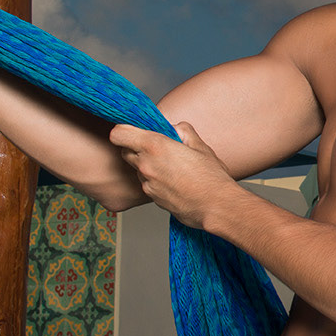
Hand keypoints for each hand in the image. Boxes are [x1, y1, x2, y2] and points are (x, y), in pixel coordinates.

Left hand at [109, 121, 235, 227]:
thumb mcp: (200, 146)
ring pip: (137, 168)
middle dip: (135, 147)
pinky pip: (147, 183)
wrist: (216, 207)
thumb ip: (183, 131)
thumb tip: (174, 128)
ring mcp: (147, 183)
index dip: (123, 130)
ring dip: (148, 165)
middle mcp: (146, 165)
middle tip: (156, 148)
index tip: (133, 130)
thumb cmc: (211, 178)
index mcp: (155, 146)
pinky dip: (156, 180)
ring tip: (171, 167)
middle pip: (124, 151)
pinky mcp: (152, 198)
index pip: (119, 134)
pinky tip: (174, 181)